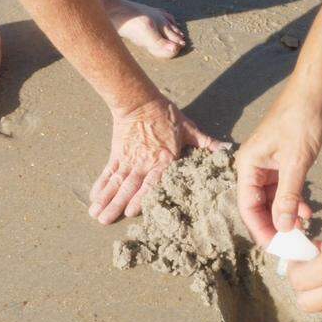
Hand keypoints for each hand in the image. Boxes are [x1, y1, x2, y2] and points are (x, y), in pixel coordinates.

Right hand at [89, 98, 223, 223]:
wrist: (139, 101)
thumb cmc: (167, 115)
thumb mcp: (190, 129)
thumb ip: (207, 143)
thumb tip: (228, 150)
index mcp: (163, 160)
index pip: (151, 183)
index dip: (139, 198)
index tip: (129, 213)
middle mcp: (143, 163)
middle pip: (128, 188)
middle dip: (115, 205)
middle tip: (103, 221)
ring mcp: (128, 159)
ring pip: (115, 183)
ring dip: (105, 199)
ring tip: (95, 214)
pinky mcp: (117, 154)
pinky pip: (108, 172)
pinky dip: (100, 185)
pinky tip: (93, 197)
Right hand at [235, 91, 321, 245]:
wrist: (315, 93)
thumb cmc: (301, 121)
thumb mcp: (296, 162)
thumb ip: (288, 196)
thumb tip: (284, 227)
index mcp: (247, 165)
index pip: (248, 207)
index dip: (261, 230)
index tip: (276, 248)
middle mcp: (253, 167)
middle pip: (258, 207)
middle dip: (275, 226)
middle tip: (293, 243)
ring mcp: (267, 166)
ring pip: (273, 201)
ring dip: (286, 216)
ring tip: (304, 228)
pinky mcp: (282, 163)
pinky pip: (284, 190)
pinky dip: (294, 202)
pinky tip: (307, 211)